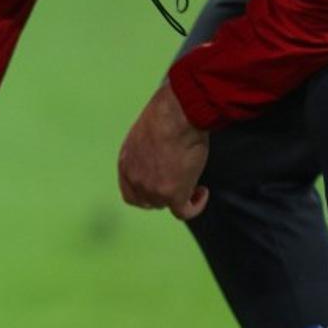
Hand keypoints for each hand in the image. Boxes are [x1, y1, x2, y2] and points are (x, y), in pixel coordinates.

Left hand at [118, 82, 209, 219]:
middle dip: (163, 195)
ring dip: (180, 197)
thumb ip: (146, 150)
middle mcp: (136, 181)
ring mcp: (153, 190)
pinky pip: (184, 211)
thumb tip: (159, 152)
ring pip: (166, 205)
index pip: (130, 192)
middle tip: (180, 183)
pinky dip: (194, 206)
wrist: (175, 117)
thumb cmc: (164, 116)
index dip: (145, 193)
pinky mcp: (173, 195)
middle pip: (148, 201)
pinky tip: (202, 192)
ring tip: (194, 183)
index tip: (160, 186)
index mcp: (125, 164)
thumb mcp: (143, 134)